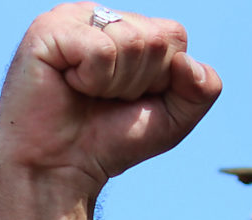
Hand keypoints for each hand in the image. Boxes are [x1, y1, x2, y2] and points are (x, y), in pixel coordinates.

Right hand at [0, 7, 219, 208]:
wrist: (59, 172)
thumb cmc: (107, 142)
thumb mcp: (172, 120)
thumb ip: (203, 89)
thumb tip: (187, 62)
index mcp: (125, 27)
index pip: (173, 35)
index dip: (159, 78)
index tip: (126, 99)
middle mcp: (99, 16)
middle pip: (154, 38)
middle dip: (137, 83)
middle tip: (103, 100)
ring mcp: (71, 18)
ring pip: (130, 41)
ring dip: (114, 84)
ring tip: (85, 94)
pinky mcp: (47, 31)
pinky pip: (100, 49)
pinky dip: (92, 79)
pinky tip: (69, 86)